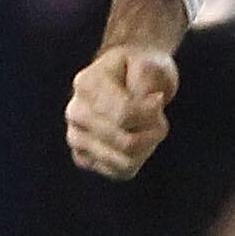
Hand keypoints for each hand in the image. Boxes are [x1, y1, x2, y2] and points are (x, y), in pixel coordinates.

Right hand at [65, 45, 178, 179]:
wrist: (123, 78)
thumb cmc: (138, 70)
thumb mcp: (149, 62)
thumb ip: (148, 78)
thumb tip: (152, 104)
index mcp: (85, 83)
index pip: (124, 114)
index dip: (151, 112)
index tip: (159, 99)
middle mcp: (75, 112)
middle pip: (126, 142)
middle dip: (153, 130)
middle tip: (157, 115)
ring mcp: (75, 137)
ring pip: (125, 161)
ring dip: (148, 145)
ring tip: (148, 126)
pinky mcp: (82, 158)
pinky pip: (121, 172)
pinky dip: (138, 159)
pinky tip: (138, 140)